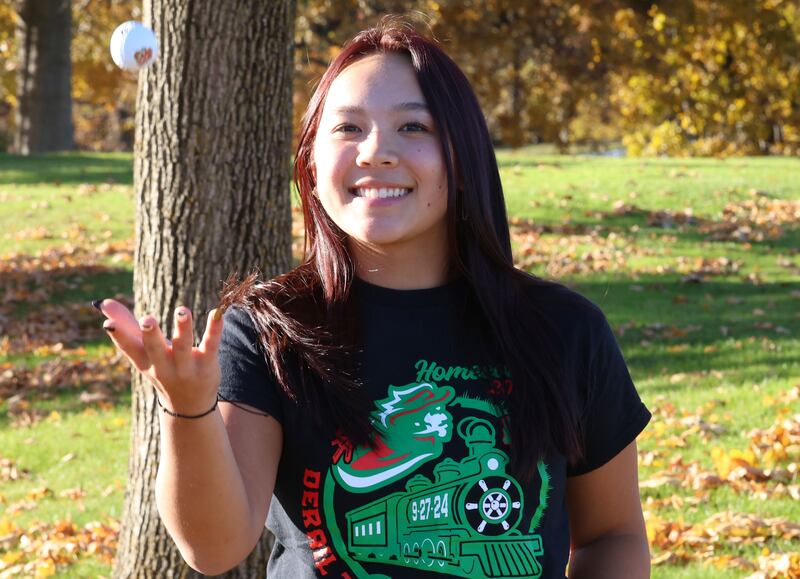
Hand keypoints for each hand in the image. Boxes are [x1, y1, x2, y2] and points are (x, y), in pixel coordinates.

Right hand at [94, 299, 224, 415]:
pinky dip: (214, 329)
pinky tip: (216, 313)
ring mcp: (186, 367)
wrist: (189, 406)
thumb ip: (125, 326)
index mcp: (144, 361)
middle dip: (150, 335)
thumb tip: (102, 302)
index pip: (129, 348)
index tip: (107, 324)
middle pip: (155, 349)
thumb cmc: (161, 368)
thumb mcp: (142, 352)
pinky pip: (211, 345)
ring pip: (184, 346)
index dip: (118, 336)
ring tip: (182, 310)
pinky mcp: (208, 365)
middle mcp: (163, 366)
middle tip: (147, 319)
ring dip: (182, 328)